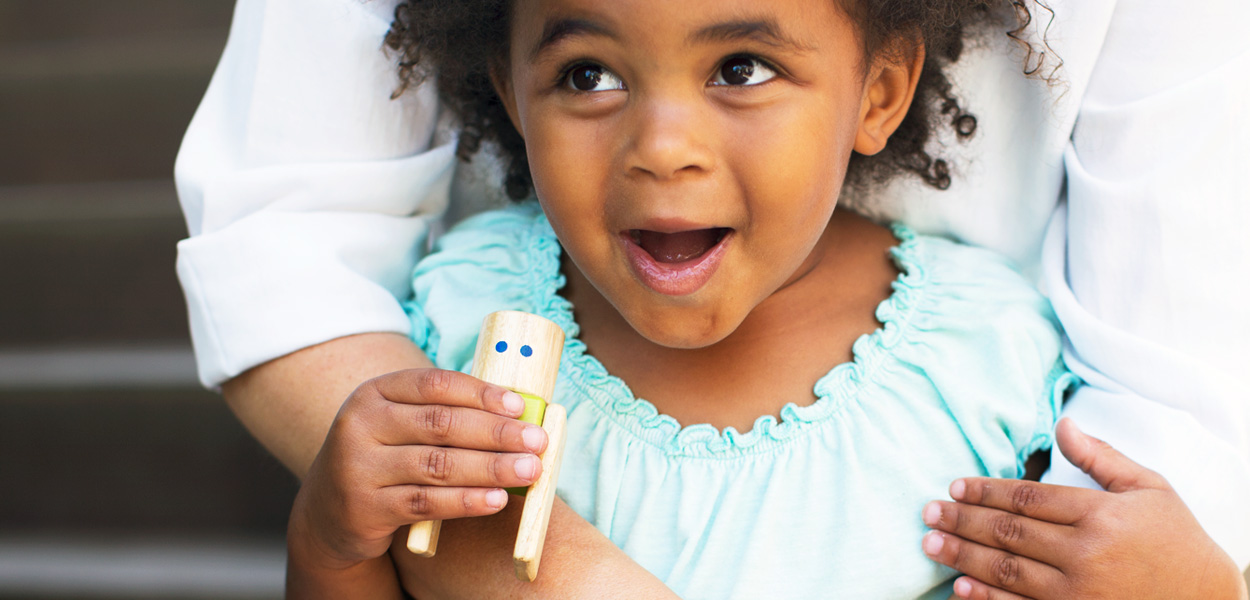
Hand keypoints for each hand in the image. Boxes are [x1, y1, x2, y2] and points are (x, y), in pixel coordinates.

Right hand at [287, 368, 548, 570]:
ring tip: (529, 470)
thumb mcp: (398, 423)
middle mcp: (361, 425)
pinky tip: (497, 499)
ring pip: (437, 465)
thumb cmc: (384, 455)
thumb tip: (517, 412)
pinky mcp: (366, 508)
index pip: (435, 384)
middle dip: (496, 432)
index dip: (481, 393)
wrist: (328, 509)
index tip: (520, 406)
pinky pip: (426, 503)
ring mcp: (359, 468)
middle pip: (441, 424)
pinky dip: (466, 501)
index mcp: (375, 392)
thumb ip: (445, 413)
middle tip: (537, 440)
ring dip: (490, 467)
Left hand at [922, 418, 1247, 599]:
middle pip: (1009, 533)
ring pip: (1007, 571)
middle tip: (928, 514)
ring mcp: (1080, 594)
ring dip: (963, 557)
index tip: (955, 487)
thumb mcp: (1149, 490)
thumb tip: (1062, 425)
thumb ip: (1101, 458)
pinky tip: (960, 588)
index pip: (1028, 498)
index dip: (986, 491)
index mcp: (1101, 515)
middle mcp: (1087, 554)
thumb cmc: (1177, 541)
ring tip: (931, 545)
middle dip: (962, 522)